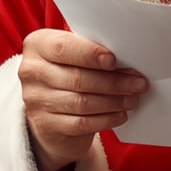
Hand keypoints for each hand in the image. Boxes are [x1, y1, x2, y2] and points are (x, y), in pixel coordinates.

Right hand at [19, 29, 147, 170]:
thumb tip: (129, 57)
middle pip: (78, 78)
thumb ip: (93, 51)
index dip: (91, 54)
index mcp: (38, 45)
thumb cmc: (70, 72)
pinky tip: (121, 114)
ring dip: (114, 101)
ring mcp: (35, 100)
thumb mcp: (75, 56)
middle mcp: (32, 71)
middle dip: (114, 81)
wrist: (50, 111)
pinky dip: (106, 119)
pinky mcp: (45, 125)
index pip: (64, 48)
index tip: (114, 60)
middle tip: (139, 83)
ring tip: (133, 99)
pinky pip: (81, 123)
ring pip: (82, 102)